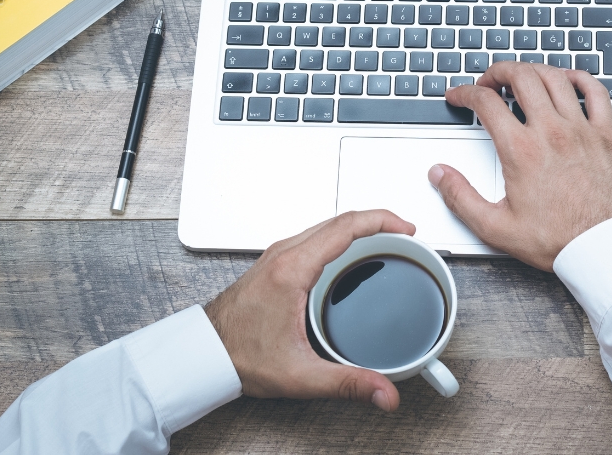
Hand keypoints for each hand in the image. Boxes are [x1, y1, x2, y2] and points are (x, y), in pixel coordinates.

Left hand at [204, 210, 415, 410]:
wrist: (205, 352)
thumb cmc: (240, 355)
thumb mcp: (301, 375)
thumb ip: (348, 383)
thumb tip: (384, 391)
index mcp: (292, 269)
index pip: (346, 226)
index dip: (382, 220)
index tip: (406, 227)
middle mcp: (284, 254)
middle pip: (340, 219)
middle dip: (378, 220)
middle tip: (405, 234)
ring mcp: (278, 254)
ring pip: (327, 225)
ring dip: (359, 227)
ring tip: (385, 241)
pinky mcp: (276, 261)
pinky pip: (316, 236)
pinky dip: (341, 236)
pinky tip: (351, 254)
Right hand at [430, 62, 611, 270]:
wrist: (605, 249)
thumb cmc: (559, 240)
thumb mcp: (496, 228)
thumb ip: (461, 198)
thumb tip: (440, 175)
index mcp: (521, 151)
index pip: (485, 102)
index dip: (465, 92)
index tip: (459, 96)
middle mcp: (551, 132)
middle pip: (521, 77)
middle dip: (498, 71)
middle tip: (489, 80)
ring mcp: (581, 130)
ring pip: (555, 78)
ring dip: (533, 70)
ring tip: (521, 77)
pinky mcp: (605, 135)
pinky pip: (597, 92)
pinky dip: (580, 78)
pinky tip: (569, 80)